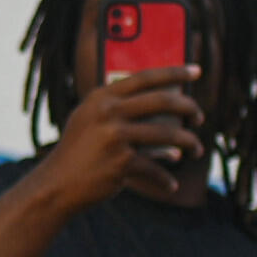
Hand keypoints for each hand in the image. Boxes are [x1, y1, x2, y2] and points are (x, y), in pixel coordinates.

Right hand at [36, 66, 205, 209]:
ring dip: (189, 142)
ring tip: (197, 150)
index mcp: (101, 97)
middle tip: (199, 117)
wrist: (57, 185)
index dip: (174, 73)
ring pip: (168, 135)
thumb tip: (167, 115)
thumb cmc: (78, 153)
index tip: (196, 71)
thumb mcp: (91, 122)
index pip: (145, 77)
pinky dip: (165, 179)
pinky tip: (171, 185)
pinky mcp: (121, 162)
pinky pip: (155, 168)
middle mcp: (108, 112)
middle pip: (162, 101)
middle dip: (189, 108)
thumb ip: (120, 111)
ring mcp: (115, 136)